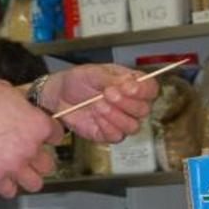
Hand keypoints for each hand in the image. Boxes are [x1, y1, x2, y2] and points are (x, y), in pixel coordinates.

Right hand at [0, 78, 64, 198]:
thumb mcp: (8, 91)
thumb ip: (22, 105)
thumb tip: (23, 107)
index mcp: (38, 125)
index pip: (57, 136)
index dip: (48, 134)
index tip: (40, 134)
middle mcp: (31, 148)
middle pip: (49, 165)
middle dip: (40, 160)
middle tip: (28, 154)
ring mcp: (14, 165)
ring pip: (35, 184)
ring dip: (28, 177)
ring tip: (17, 170)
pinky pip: (9, 191)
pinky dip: (6, 186)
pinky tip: (0, 177)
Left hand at [39, 64, 156, 142]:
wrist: (57, 96)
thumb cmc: (77, 80)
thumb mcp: (93, 73)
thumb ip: (112, 78)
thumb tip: (130, 82)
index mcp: (130, 84)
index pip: (150, 89)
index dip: (143, 90)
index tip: (127, 87)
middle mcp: (129, 104)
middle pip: (144, 110)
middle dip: (126, 103)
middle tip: (107, 93)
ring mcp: (120, 120)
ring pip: (133, 126)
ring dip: (115, 116)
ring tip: (98, 105)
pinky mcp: (108, 134)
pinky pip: (116, 136)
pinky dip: (106, 126)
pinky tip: (95, 117)